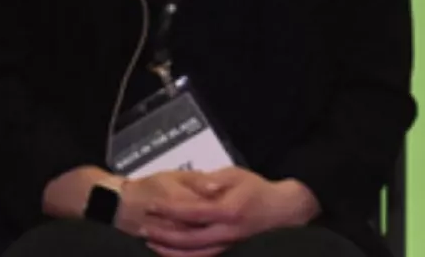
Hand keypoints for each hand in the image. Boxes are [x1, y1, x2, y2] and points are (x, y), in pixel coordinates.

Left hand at [134, 168, 320, 256]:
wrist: (281, 210)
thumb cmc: (258, 189)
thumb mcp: (237, 175)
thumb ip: (215, 180)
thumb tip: (198, 185)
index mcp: (227, 210)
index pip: (190, 212)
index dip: (168, 210)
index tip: (152, 205)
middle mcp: (225, 232)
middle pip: (186, 239)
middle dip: (162, 234)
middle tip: (142, 226)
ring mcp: (227, 245)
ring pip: (192, 254)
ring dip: (168, 249)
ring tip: (150, 242)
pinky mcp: (227, 250)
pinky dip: (183, 256)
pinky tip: (170, 252)